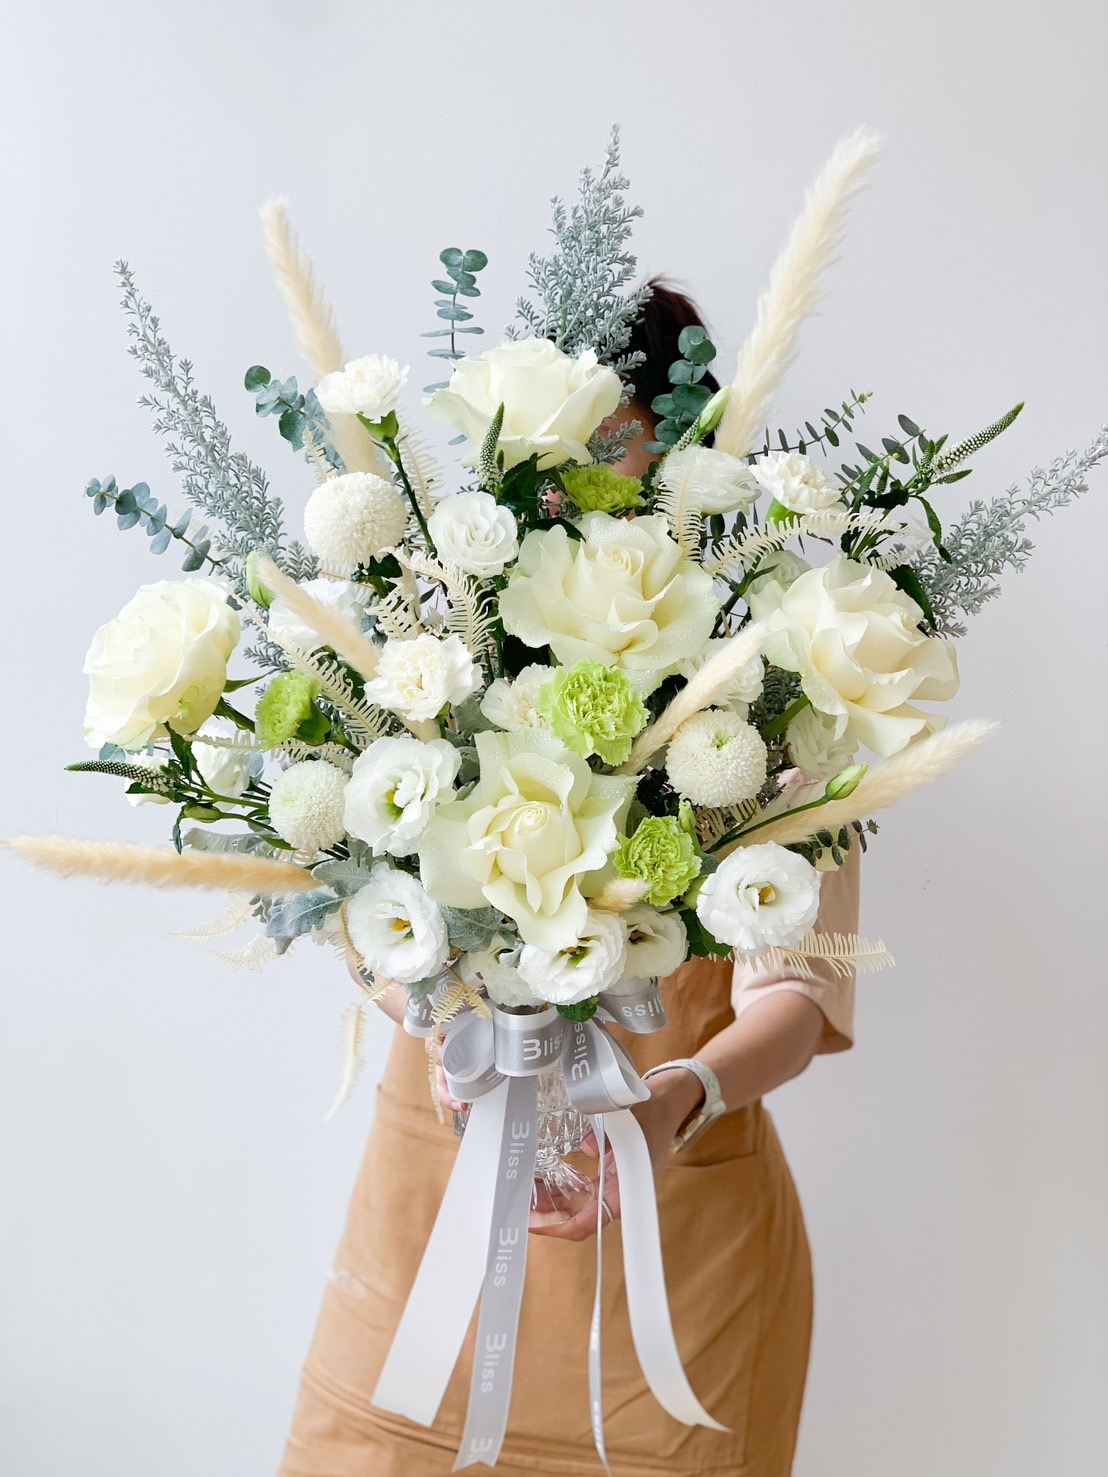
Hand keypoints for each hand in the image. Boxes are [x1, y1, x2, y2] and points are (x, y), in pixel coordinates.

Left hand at [529, 1069, 702, 1243]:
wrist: (670, 1102)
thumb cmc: (654, 1113)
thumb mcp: (631, 1119)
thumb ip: (609, 1136)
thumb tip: (587, 1149)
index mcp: (629, 1189)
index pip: (591, 1222)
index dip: (561, 1227)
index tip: (535, 1224)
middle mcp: (620, 1193)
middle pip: (579, 1216)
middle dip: (548, 1214)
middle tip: (519, 1207)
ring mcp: (613, 1184)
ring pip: (578, 1203)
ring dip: (551, 1202)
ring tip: (524, 1193)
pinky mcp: (609, 1174)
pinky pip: (582, 1188)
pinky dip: (561, 1186)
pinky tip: (540, 1180)